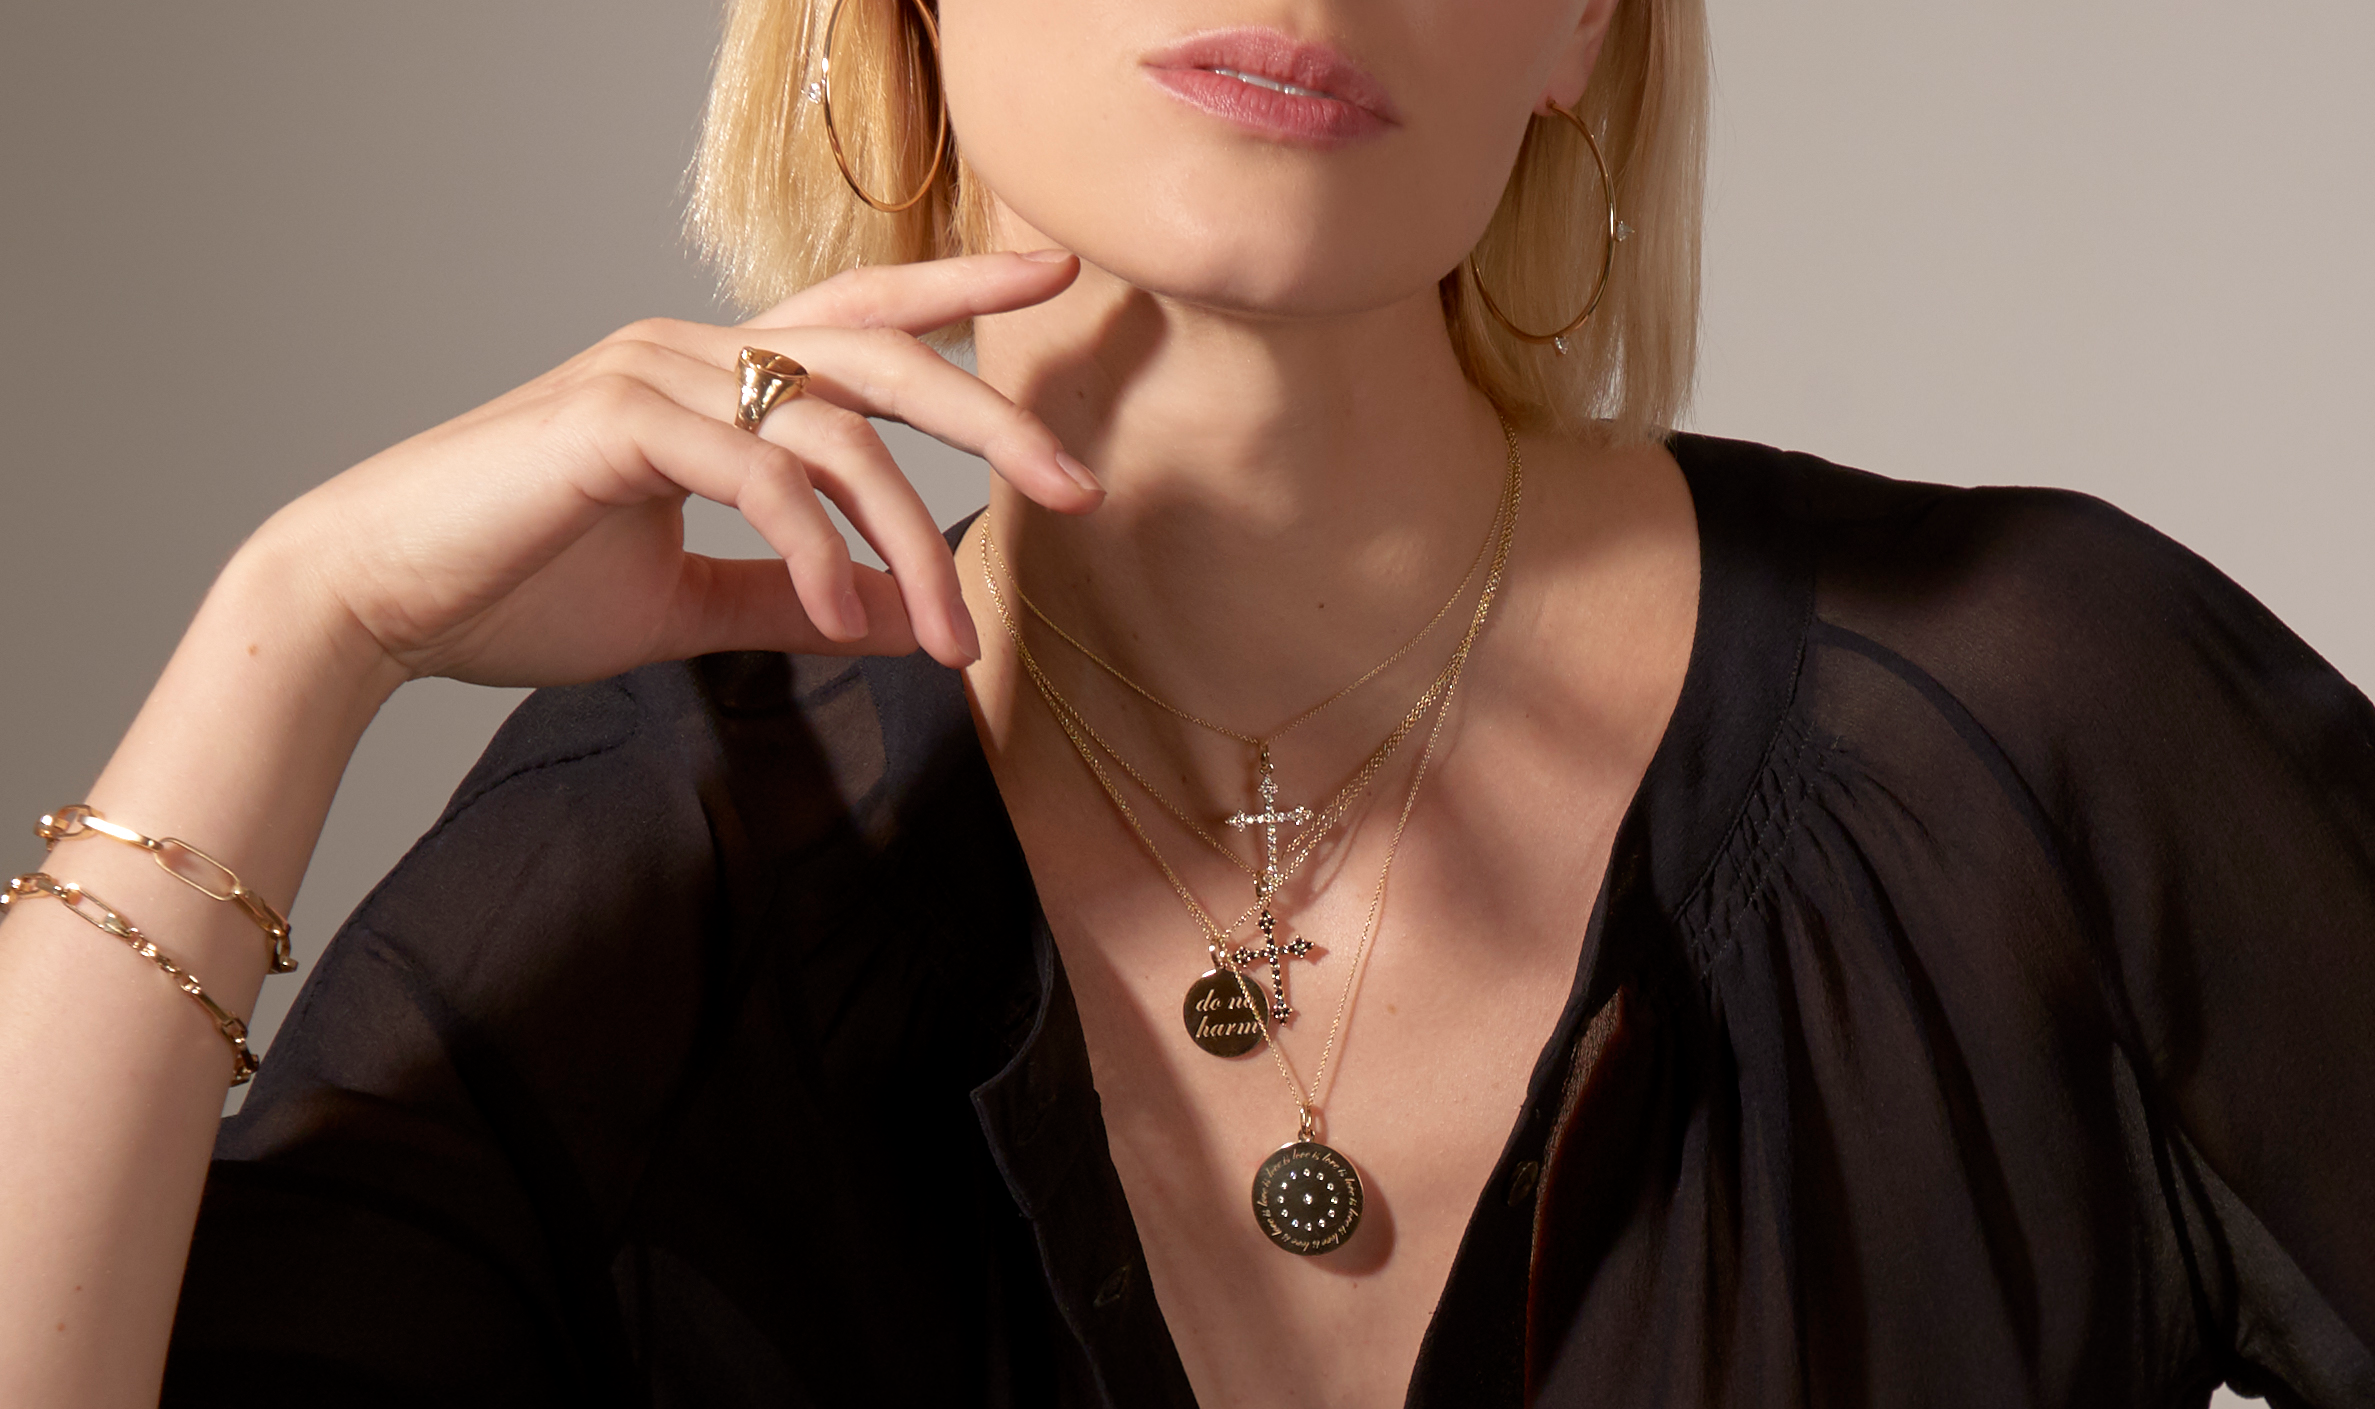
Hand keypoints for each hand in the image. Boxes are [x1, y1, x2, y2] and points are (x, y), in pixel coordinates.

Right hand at [252, 250, 1094, 685]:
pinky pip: (761, 475)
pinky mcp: (616, 421)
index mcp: (710, 375)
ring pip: (836, 432)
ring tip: (956, 637)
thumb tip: (901, 615)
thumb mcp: (687, 603)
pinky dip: (821, 554)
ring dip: (912, 543)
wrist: (372, 603)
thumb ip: (795, 594)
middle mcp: (690, 351)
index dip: (959, 294)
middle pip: (881, 357)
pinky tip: (851, 621)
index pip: (859, 317)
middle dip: (994, 417)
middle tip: (1083, 485)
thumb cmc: (514, 588)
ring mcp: (652, 374)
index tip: (1054, 281)